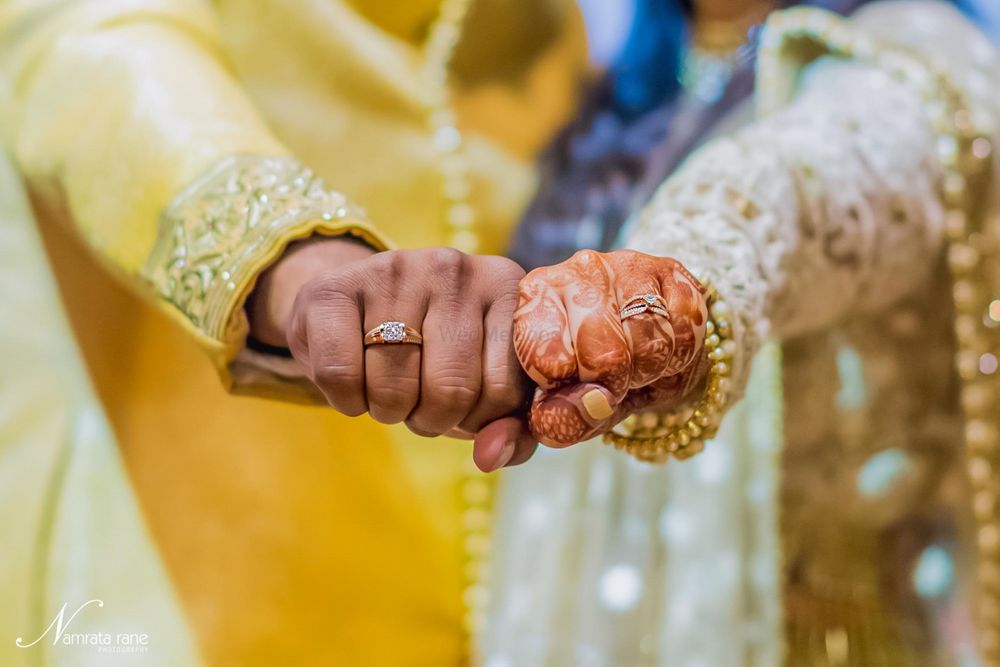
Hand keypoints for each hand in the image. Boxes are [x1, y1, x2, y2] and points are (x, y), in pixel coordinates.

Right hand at [249, 237, 535, 460]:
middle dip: (433, 420)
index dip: (480, 420)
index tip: (466, 407)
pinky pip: (340, 375)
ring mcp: (394, 269)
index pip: (505, 390)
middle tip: (421, 403)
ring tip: (390, 390)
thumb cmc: (435, 352)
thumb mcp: (484, 386)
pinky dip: (346, 400)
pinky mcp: (333, 287)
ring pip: (395, 388)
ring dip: (389, 412)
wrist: (356, 305)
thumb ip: (511, 429)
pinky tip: (354, 382)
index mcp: (505, 286)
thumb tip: (490, 458)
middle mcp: (455, 267)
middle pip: (451, 390)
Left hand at [512, 249, 709, 446]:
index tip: (570, 387)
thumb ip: (559, 419)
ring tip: (635, 367)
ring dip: (647, 372)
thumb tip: (576, 413)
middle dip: (612, 386)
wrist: (641, 348)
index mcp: (536, 295)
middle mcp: (579, 270)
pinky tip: (663, 352)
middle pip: (603, 354)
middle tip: (611, 384)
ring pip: (649, 343)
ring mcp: (628, 266)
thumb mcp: (567, 404)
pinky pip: (685, 330)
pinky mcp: (672, 271)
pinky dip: (679, 356)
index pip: (546, 356)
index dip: (565, 389)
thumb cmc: (591, 374)